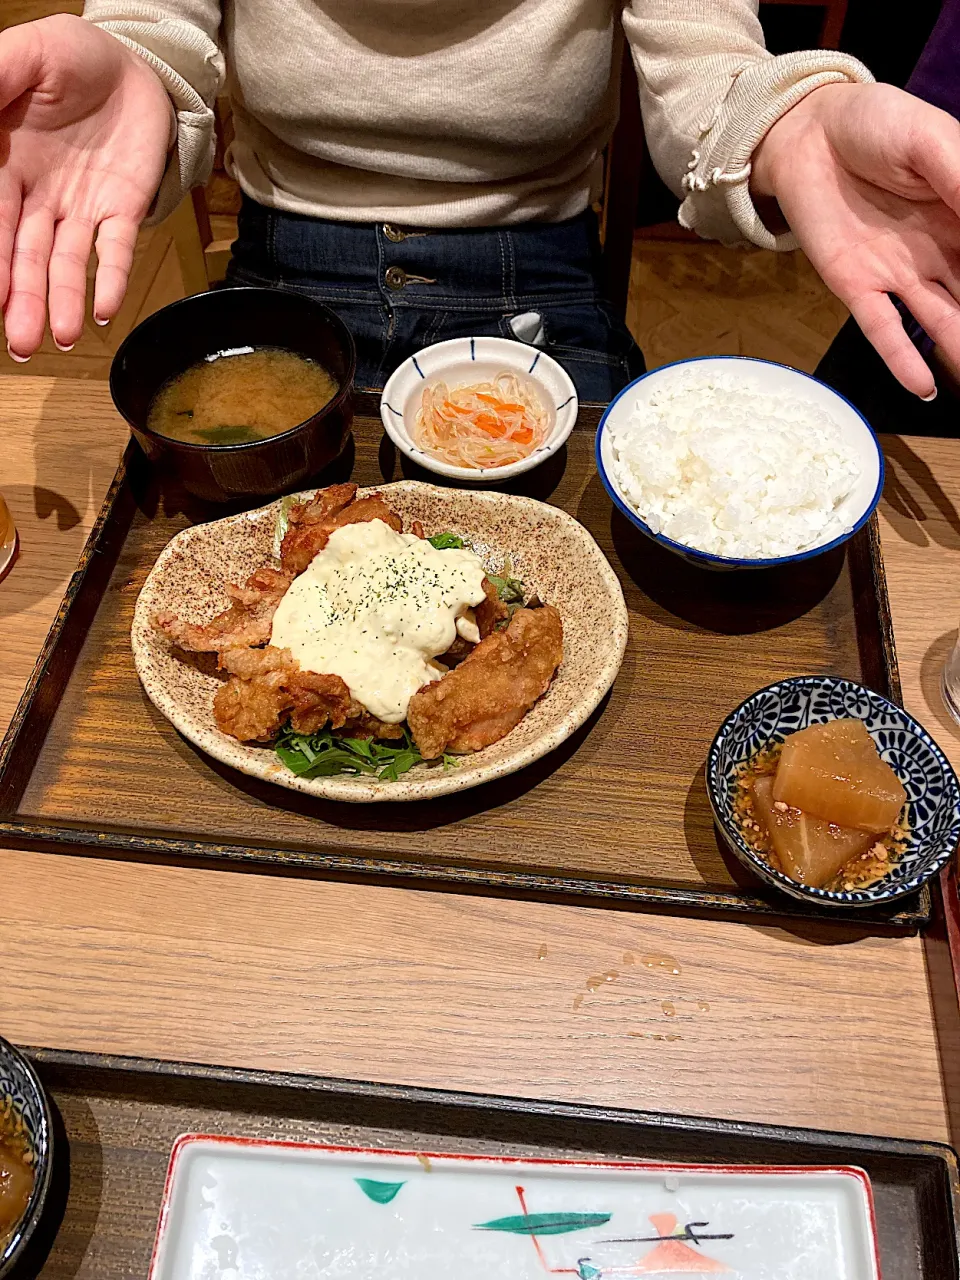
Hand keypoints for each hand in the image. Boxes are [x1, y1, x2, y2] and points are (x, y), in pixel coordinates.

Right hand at [0, 14, 173, 357]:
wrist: (132, 63)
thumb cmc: (71, 56)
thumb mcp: (25, 57)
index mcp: (5, 164)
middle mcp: (38, 196)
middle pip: (27, 255)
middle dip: (24, 298)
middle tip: (21, 343)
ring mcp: (80, 207)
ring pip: (67, 262)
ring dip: (64, 300)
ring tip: (61, 337)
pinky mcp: (122, 209)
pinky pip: (116, 250)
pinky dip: (112, 278)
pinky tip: (104, 309)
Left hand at [752, 81, 959, 399]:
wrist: (807, 136)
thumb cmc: (874, 124)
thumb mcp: (927, 140)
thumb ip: (959, 177)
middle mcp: (942, 251)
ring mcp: (901, 273)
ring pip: (942, 323)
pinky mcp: (858, 287)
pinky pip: (885, 330)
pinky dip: (904, 362)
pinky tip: (925, 390)